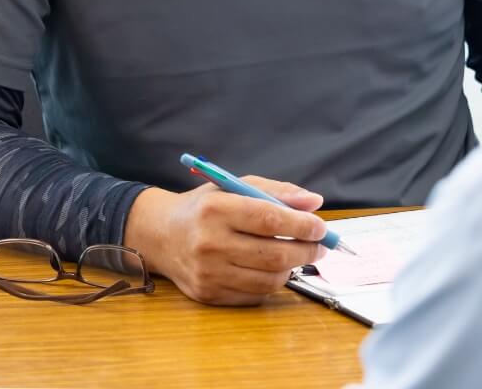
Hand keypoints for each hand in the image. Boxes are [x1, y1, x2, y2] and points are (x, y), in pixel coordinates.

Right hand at [123, 176, 326, 305]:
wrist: (160, 235)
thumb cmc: (205, 206)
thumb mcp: (235, 186)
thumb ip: (277, 192)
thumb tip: (315, 203)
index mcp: (216, 209)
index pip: (269, 220)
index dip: (302, 225)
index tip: (321, 227)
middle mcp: (209, 243)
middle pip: (273, 254)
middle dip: (306, 250)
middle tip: (319, 245)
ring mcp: (207, 273)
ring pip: (268, 279)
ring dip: (293, 268)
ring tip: (298, 255)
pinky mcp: (208, 294)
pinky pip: (254, 295)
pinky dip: (272, 283)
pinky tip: (274, 268)